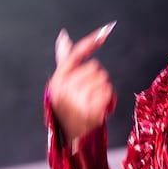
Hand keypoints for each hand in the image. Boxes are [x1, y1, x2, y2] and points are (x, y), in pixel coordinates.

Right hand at [48, 21, 117, 142]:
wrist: (74, 139)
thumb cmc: (70, 109)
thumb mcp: (64, 84)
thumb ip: (65, 59)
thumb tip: (63, 36)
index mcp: (57, 80)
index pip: (76, 54)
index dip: (92, 41)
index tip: (107, 29)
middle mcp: (63, 89)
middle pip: (96, 68)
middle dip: (98, 80)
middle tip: (89, 96)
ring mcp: (75, 100)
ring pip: (104, 80)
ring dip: (104, 91)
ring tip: (93, 103)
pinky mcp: (88, 111)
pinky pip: (109, 93)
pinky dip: (109, 101)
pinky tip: (100, 110)